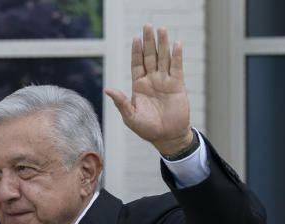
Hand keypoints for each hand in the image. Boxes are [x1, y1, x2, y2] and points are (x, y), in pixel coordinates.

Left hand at [104, 24, 191, 155]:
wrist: (167, 137)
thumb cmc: (147, 129)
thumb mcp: (130, 116)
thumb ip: (120, 102)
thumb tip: (107, 89)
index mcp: (139, 86)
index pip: (137, 64)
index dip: (136, 52)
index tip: (135, 38)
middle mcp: (152, 80)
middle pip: (150, 57)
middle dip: (148, 42)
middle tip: (148, 26)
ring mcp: (165, 81)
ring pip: (163, 59)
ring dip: (162, 44)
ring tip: (162, 29)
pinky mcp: (177, 85)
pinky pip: (177, 68)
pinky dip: (176, 56)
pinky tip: (176, 44)